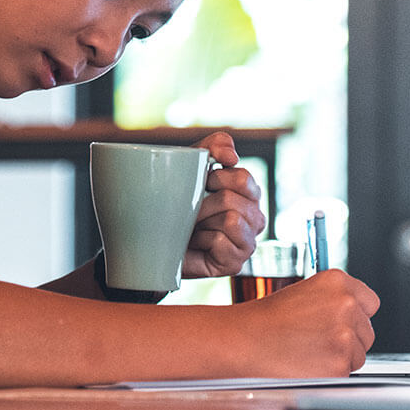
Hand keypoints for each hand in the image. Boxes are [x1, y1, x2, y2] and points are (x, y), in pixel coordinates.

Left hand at [181, 131, 265, 278]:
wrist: (155, 240)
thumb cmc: (176, 203)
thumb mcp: (192, 167)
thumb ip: (214, 146)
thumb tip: (232, 155)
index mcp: (249, 193)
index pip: (243, 178)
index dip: (216, 178)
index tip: (202, 184)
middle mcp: (255, 217)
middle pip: (233, 199)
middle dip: (204, 203)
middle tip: (193, 211)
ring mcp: (248, 242)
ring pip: (231, 219)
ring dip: (203, 221)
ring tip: (195, 228)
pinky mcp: (236, 263)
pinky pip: (221, 241)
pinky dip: (202, 241)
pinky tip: (197, 245)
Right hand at [235, 269, 380, 374]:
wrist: (244, 342)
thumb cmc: (266, 320)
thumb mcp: (304, 293)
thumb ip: (335, 300)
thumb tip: (356, 315)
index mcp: (337, 282)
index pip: (370, 302)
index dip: (356, 315)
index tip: (342, 322)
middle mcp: (346, 305)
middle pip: (367, 332)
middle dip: (349, 339)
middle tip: (317, 341)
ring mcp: (345, 336)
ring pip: (358, 355)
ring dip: (339, 358)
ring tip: (308, 352)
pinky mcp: (340, 365)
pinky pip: (346, 373)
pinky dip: (329, 373)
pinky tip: (307, 364)